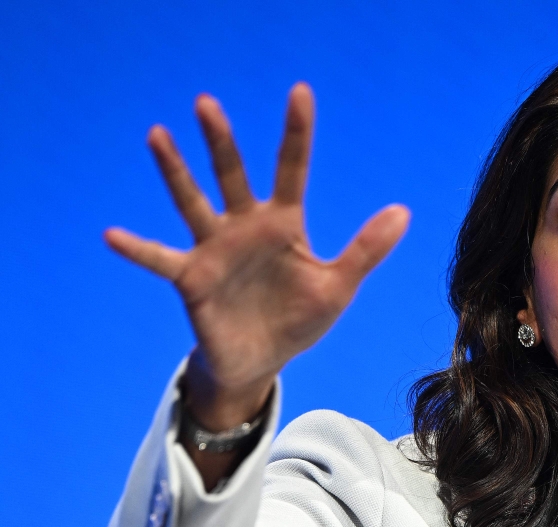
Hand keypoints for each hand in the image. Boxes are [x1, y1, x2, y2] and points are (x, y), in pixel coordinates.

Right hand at [105, 83, 409, 428]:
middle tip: (207, 102)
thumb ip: (365, 249)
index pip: (291, 169)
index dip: (296, 132)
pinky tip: (113, 235)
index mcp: (284, 224)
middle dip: (221, 141)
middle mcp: (245, 227)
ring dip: (175, 172)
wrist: (261, 361)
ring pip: (193, 202)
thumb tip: (403, 211)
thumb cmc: (298, 319)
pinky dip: (138, 248)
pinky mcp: (191, 278)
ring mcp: (215, 249)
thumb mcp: (338, 286)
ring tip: (158, 135)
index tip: (299, 91)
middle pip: (232, 175)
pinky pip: (160, 259)